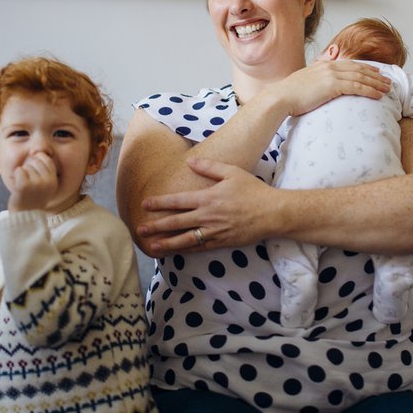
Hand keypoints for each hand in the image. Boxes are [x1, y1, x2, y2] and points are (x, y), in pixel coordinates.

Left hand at [8, 151, 58, 211]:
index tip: (34, 172)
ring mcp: (36, 183)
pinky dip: (16, 177)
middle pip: (35, 161)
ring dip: (22, 174)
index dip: (38, 161)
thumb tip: (36, 152)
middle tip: (29, 183)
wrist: (25, 216)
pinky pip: (19, 171)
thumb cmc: (33, 198)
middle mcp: (47, 181)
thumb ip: (44, 171)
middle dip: (29, 168)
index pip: (46, 160)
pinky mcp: (24, 185)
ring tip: (24, 187)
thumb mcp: (45, 185)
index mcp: (53, 181)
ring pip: (26, 167)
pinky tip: (18, 187)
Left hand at [136, 157, 275, 255]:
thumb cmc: (253, 190)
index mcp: (208, 198)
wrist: (272, 213)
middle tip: (140, 229)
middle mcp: (208, 216)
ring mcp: (214, 232)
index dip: (160, 203)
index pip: (178, 201)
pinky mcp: (222, 242)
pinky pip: (200, 247)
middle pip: (177, 222)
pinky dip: (186, 249)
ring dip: (167, 242)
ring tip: (152, 246)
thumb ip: (209, 167)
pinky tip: (176, 251)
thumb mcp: (232, 172)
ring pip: (185, 239)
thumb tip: (190, 161)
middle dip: (156, 226)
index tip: (145, 204)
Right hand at [271, 59, 390, 116]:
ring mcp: (331, 75)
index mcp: (324, 65)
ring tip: (387, 89)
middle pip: (359, 69)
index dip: (365, 68)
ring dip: (376, 83)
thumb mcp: (305, 83)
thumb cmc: (290, 95)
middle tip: (388, 81)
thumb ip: (316, 82)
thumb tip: (320, 88)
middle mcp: (330, 66)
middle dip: (376, 75)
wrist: (281, 97)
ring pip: (361, 77)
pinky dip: (370, 90)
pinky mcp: (333, 85)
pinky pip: (357, 87)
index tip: (376, 72)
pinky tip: (378, 95)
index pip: (350, 64)